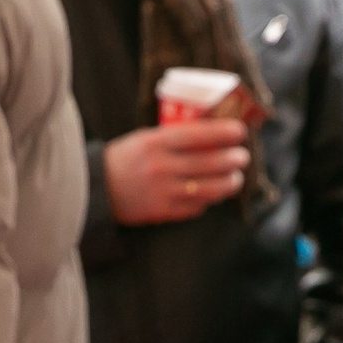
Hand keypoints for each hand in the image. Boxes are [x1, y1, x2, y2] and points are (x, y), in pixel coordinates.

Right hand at [104, 122, 248, 225]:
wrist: (99, 189)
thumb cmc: (125, 159)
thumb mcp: (145, 139)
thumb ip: (174, 137)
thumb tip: (211, 135)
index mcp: (156, 143)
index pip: (197, 135)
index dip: (223, 133)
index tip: (240, 131)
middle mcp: (161, 167)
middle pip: (209, 163)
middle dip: (233, 159)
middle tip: (243, 157)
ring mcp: (163, 191)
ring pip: (208, 188)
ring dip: (228, 183)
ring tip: (236, 178)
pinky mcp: (163, 211)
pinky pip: (196, 206)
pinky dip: (208, 199)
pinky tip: (214, 193)